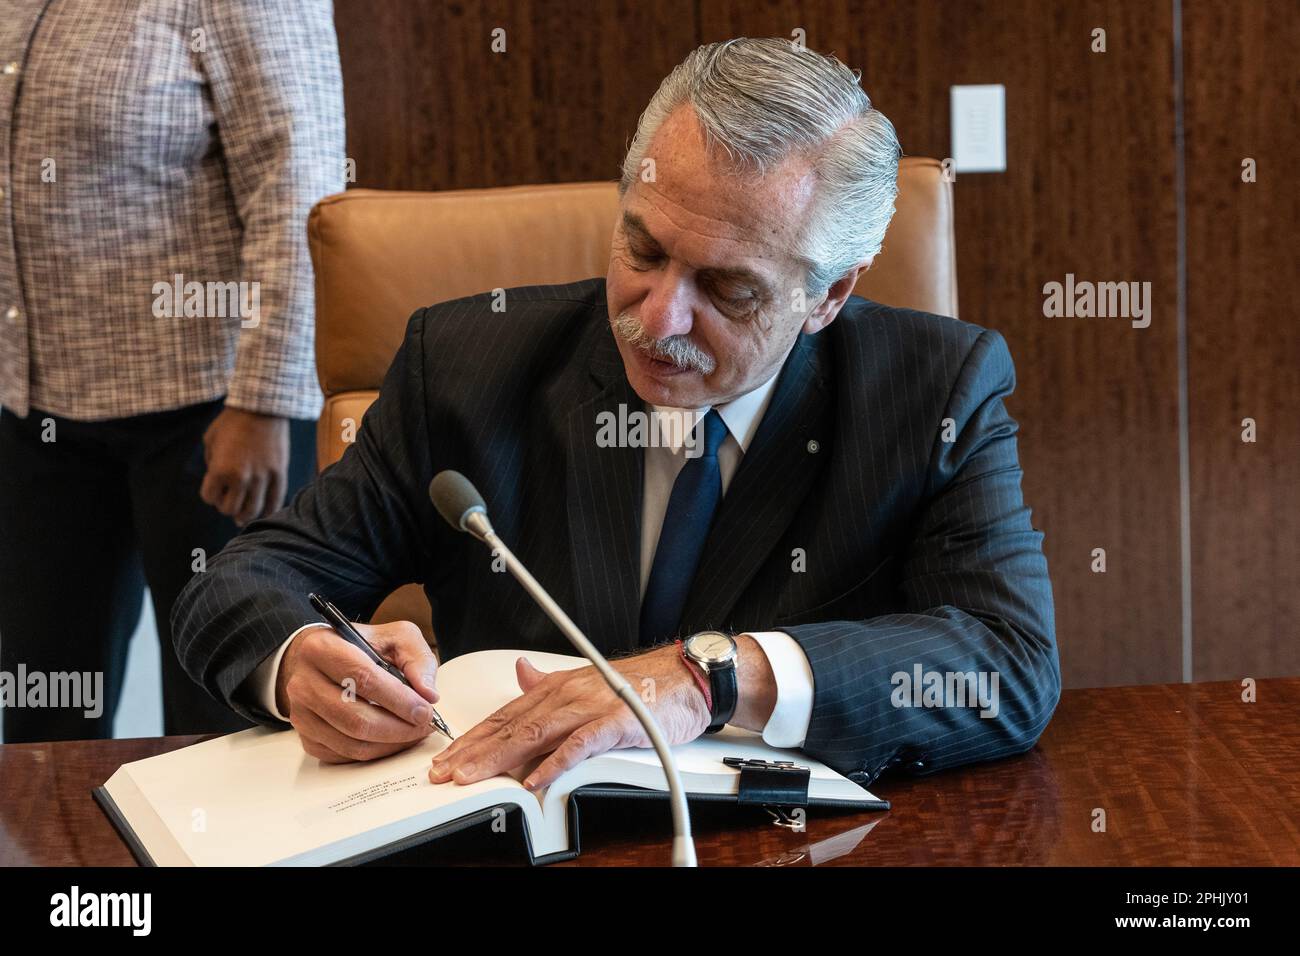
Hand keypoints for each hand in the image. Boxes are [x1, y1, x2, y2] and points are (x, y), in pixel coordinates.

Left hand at [200, 406, 289, 526]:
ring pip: (252, 510)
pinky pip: (275, 501)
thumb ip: (212, 465)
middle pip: (230, 509)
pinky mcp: (279, 474)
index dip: (210, 494)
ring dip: (245, 513)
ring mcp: (262, 477)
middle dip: (226, 505)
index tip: (214, 487)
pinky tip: (263, 510)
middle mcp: (241, 477)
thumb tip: (219, 484)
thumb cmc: (231, 422)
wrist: (261, 408)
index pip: (209, 498)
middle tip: (229, 498)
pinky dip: (268, 510)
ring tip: (244, 510)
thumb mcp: (210, 441)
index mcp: (220, 470)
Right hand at [278, 620, 440, 762]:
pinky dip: (375, 753)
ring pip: (351, 742)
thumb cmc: (363, 647)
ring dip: (390, 744)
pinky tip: (393, 739)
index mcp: (322, 648)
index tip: (425, 710)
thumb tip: (428, 694)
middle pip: (356, 719)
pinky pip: (344, 755)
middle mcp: (303, 683)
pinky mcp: (306, 737)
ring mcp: (300, 714)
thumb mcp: (395, 637)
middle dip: (399, 728)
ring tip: (414, 732)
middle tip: (425, 725)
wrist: (323, 661)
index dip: (399, 700)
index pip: (363, 679)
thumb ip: (417, 660)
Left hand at [428, 644, 711, 790]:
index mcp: (557, 687)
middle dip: (475, 751)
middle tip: (446, 773)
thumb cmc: (642, 685)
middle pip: (511, 727)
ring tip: (474, 777)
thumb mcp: (587, 679)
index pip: (506, 715)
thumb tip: (520, 674)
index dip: (474, 737)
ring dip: (500, 757)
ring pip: (535, 734)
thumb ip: (550, 683)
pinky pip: (578, 745)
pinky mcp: (615, 723)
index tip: (449, 758)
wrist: (687, 678)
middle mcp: (568, 694)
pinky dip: (554, 763)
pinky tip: (534, 779)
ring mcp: (590, 707)